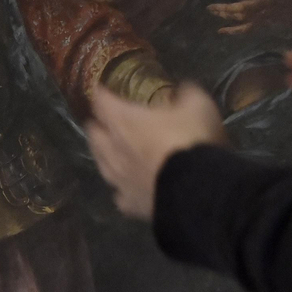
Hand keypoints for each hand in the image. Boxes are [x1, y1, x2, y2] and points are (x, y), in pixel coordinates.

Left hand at [85, 84, 227, 220]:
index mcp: (123, 121)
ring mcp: (117, 179)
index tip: (99, 89)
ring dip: (104, 155)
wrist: (197, 189)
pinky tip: (129, 188)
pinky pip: (119, 194)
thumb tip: (183, 89)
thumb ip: (187, 94)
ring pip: (101, 164)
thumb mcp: (198, 107)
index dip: (99, 93)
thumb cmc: (192, 140)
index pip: (102, 102)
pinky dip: (123, 188)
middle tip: (104, 121)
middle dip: (98, 126)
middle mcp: (113, 150)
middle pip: (94, 134)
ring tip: (109, 152)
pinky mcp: (129, 203)